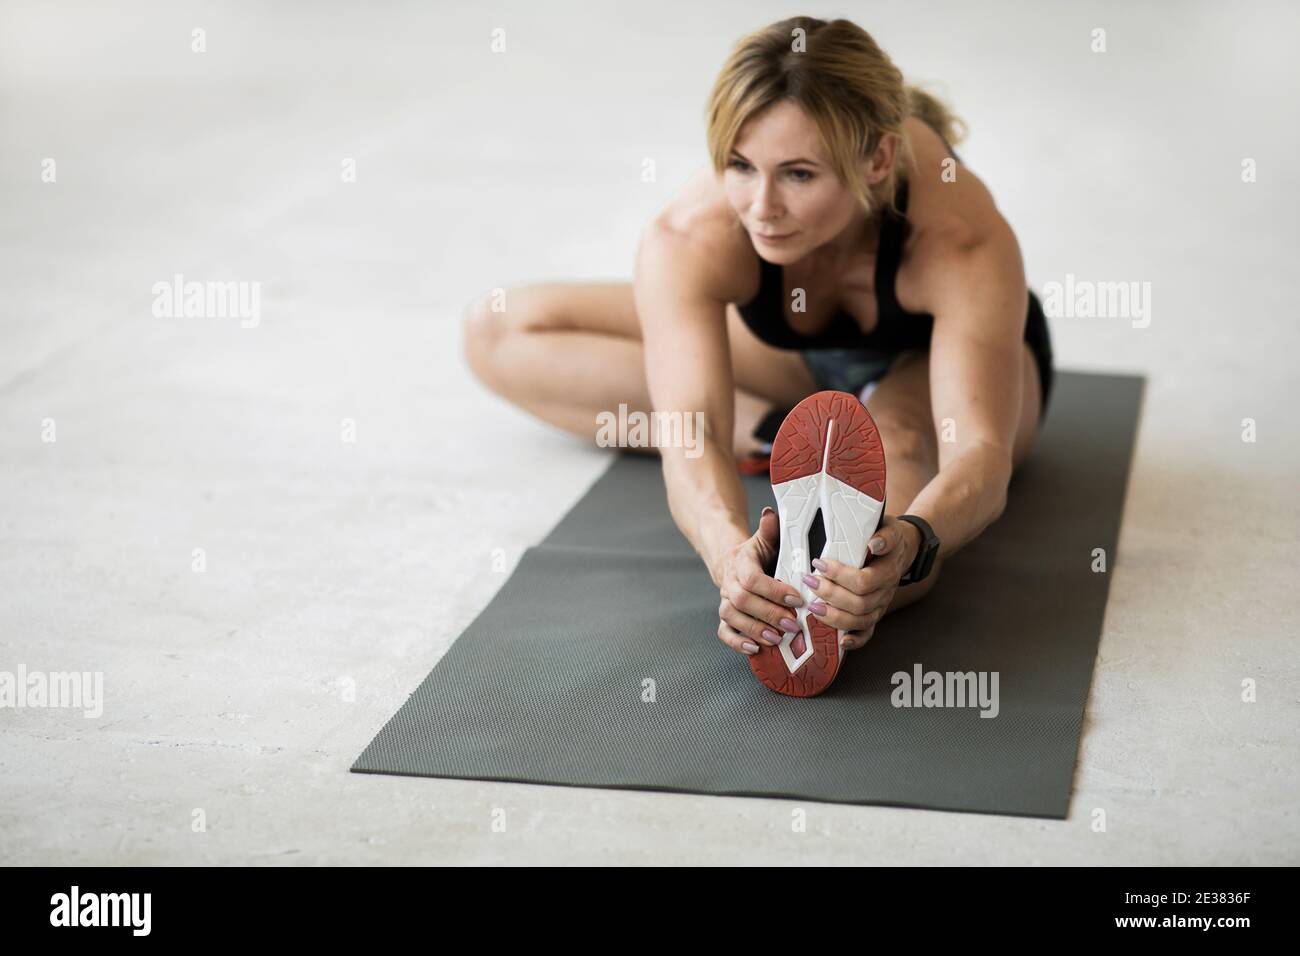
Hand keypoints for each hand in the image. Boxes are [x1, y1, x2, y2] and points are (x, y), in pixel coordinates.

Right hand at [715, 506, 804, 655]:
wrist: (733, 563)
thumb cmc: (757, 554)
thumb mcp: (765, 540)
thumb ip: (770, 530)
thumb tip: (771, 514)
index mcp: (741, 563)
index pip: (753, 578)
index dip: (774, 591)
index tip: (797, 599)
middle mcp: (729, 583)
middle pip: (743, 601)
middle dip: (769, 614)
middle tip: (792, 624)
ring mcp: (725, 601)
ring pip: (732, 617)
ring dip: (755, 630)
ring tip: (777, 639)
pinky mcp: (725, 618)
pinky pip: (724, 632)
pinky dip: (737, 643)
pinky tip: (755, 649)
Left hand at [805, 516, 920, 650]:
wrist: (901, 549)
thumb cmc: (887, 536)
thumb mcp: (888, 527)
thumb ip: (884, 535)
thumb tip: (874, 543)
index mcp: (888, 570)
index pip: (864, 581)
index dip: (839, 575)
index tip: (819, 563)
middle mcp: (885, 591)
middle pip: (859, 603)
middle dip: (830, 595)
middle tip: (810, 581)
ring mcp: (880, 605)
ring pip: (861, 620)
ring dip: (835, 617)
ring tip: (813, 607)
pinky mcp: (875, 613)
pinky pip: (868, 633)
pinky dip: (855, 640)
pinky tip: (841, 641)